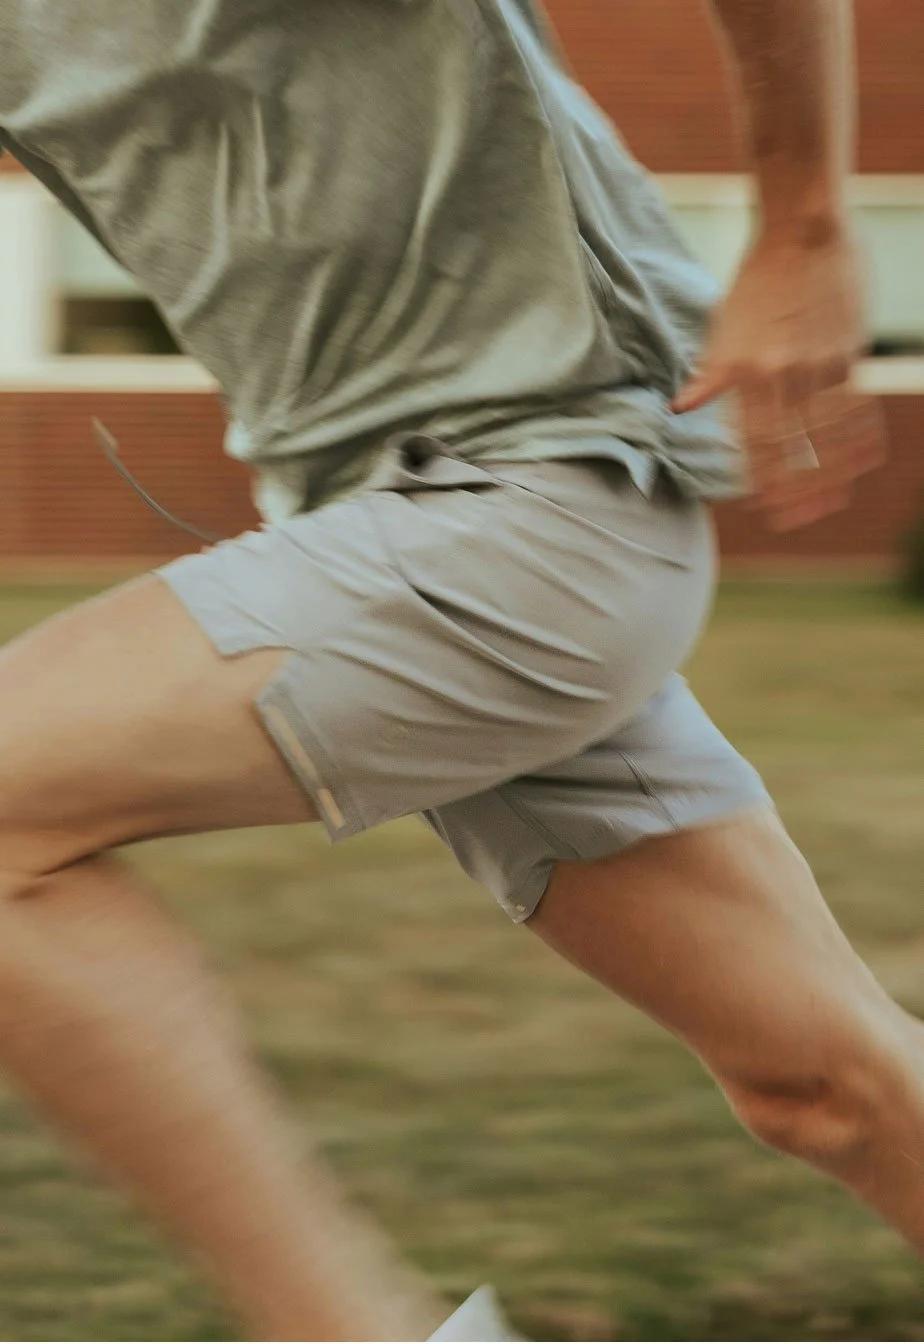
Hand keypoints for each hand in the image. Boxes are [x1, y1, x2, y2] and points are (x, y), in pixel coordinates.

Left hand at [672, 221, 885, 530]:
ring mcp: (818, 365)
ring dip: (831, 473)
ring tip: (834, 501)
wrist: (803, 229)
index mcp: (745, 370)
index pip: (751, 441)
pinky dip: (860, 436)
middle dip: (794, 489)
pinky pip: (856, 405)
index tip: (762, 505)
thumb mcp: (723, 326)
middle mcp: (781, 373)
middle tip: (797, 520)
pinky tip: (865, 458)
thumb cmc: (758, 277)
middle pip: (789, 447)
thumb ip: (710, 373)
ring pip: (826, 434)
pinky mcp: (848, 352)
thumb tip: (681, 407)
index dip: (757, 478)